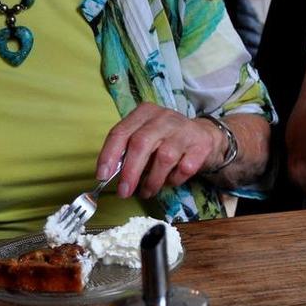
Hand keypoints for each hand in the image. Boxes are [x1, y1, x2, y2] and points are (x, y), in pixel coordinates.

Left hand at [96, 103, 225, 199]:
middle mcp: (164, 117)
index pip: (121, 132)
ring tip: (147, 191)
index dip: (108, 155)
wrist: (203, 136)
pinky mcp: (201, 145)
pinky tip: (170, 180)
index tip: (102, 175)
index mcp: (145, 113)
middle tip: (124, 192)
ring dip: (152, 181)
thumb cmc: (166, 140)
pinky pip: (184, 168)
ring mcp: (184, 129)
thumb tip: (109, 174)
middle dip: (130, 172)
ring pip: (164, 157)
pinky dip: (174, 180)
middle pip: (141, 143)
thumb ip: (127, 151)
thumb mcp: (145, 137)